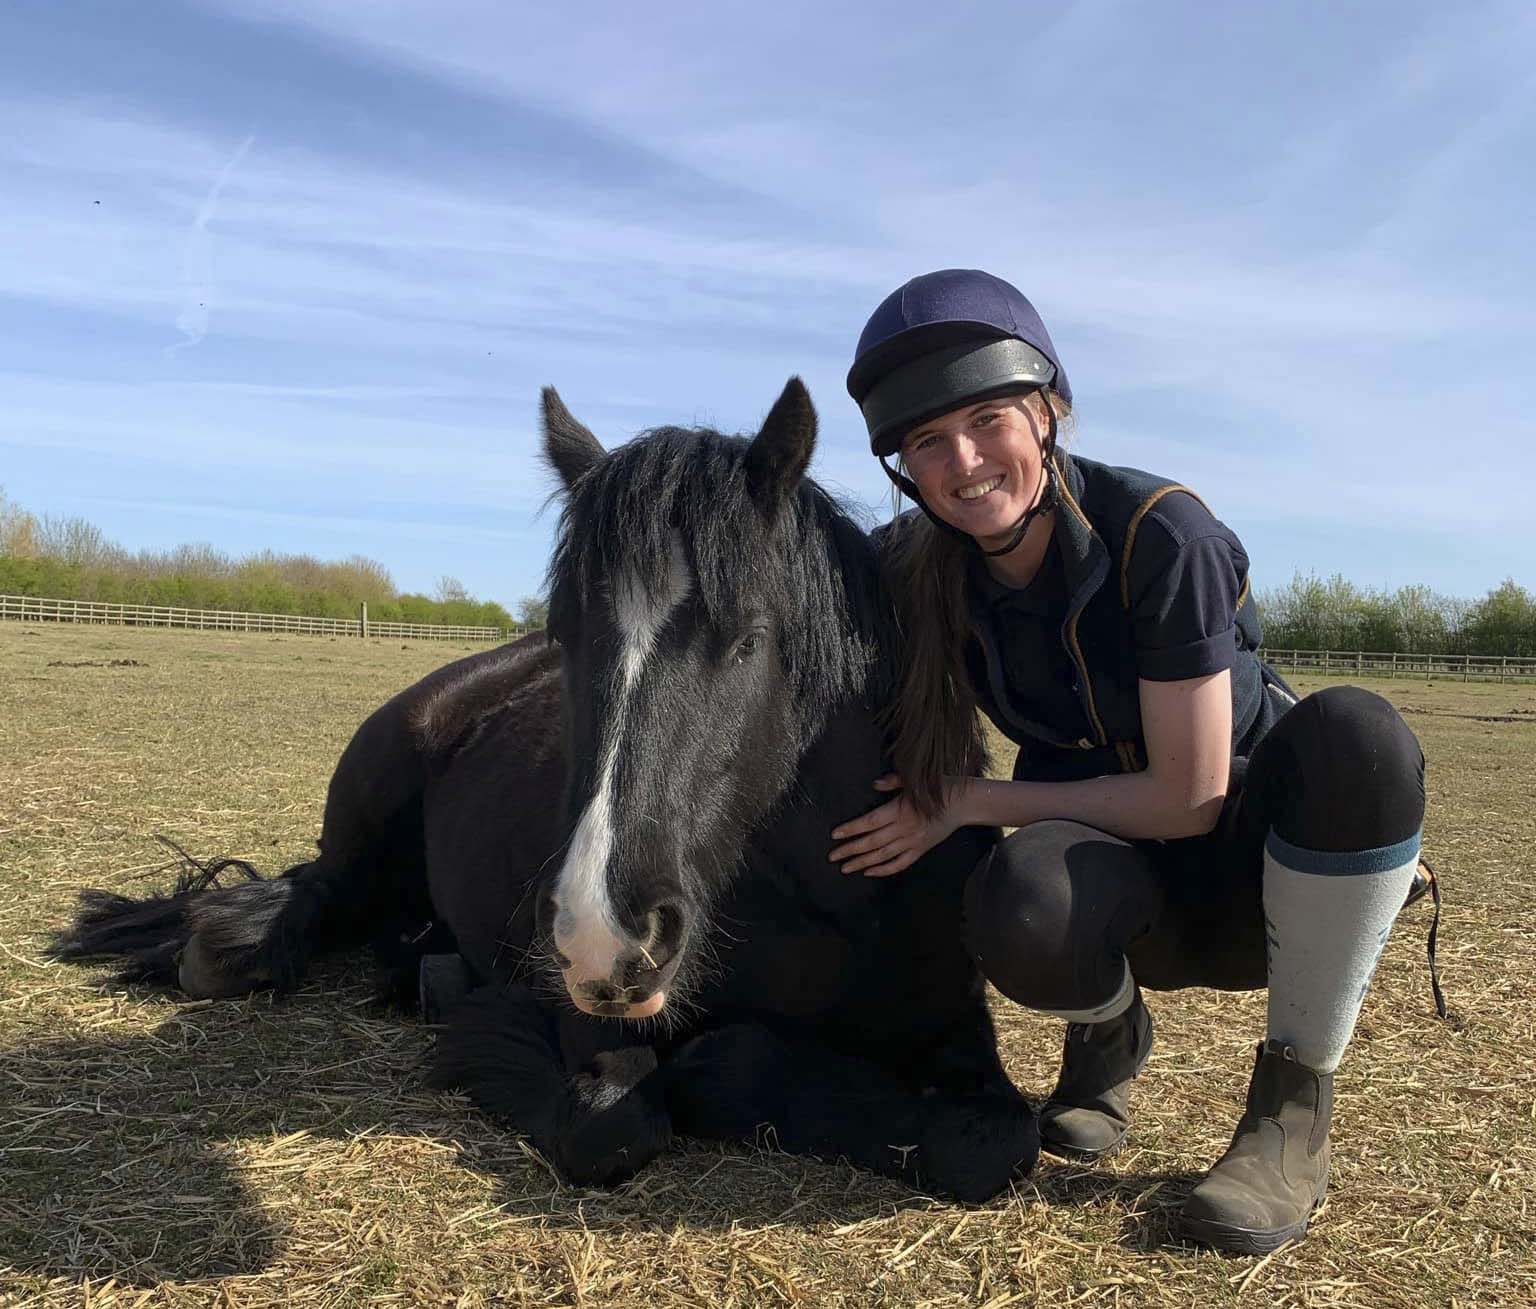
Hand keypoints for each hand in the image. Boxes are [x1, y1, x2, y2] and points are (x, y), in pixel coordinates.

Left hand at [828, 775, 962, 877]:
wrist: (965, 804)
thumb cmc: (940, 787)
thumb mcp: (916, 779)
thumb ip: (893, 781)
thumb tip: (874, 784)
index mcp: (901, 810)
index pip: (870, 822)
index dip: (851, 829)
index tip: (835, 834)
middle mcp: (905, 829)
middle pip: (872, 842)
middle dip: (850, 850)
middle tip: (832, 856)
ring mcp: (913, 842)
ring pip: (883, 856)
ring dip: (862, 862)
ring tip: (845, 868)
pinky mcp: (921, 850)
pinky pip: (900, 864)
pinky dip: (884, 870)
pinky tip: (869, 872)